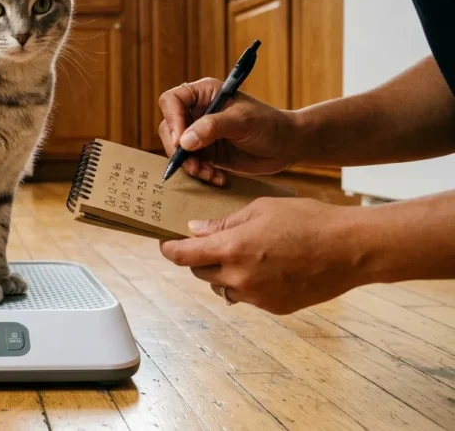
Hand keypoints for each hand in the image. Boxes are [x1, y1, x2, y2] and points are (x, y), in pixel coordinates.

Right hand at [157, 78, 301, 183]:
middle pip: (169, 128)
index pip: (172, 101)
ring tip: (208, 174)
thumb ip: (212, 128)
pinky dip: (201, 174)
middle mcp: (197, 112)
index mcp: (204, 94)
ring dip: (189, 165)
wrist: (288, 146)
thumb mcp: (241, 122)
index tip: (181, 141)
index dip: (172, 120)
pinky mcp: (206, 153)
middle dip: (178, 149)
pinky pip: (191, 164)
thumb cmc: (269, 124)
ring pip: (177, 150)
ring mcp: (200, 134)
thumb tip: (183, 142)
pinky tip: (218, 177)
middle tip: (193, 164)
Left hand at [159, 197, 365, 314]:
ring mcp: (258, 297)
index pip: (183, 256)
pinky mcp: (275, 307)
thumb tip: (197, 231)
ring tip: (244, 254)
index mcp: (232, 250)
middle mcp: (240, 278)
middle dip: (200, 257)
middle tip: (210, 242)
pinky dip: (248, 284)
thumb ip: (225, 222)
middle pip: (201, 272)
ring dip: (223, 273)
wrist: (352, 249)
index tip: (165, 244)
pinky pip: (248, 296)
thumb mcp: (261, 209)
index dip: (169, 250)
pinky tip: (267, 267)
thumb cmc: (308, 220)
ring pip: (223, 287)